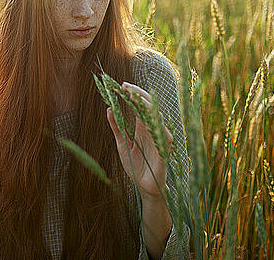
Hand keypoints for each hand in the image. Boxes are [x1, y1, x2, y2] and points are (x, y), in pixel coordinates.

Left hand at [106, 82, 172, 198]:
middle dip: (138, 95)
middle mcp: (153, 130)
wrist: (144, 187)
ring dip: (146, 106)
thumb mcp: (122, 144)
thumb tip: (108, 109)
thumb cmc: (136, 166)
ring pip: (157, 118)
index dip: (133, 95)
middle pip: (149, 107)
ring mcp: (160, 139)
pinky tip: (149, 118)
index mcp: (143, 128)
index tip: (122, 86)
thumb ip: (117, 128)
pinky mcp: (164, 151)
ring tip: (135, 97)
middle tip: (126, 87)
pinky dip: (157, 126)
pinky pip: (164, 136)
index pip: (139, 106)